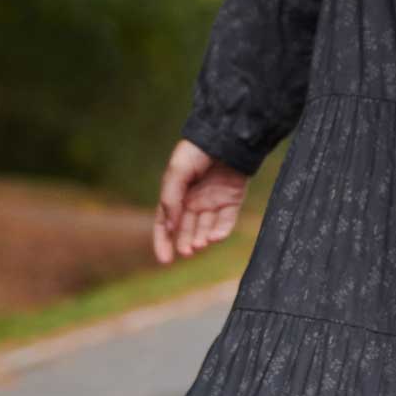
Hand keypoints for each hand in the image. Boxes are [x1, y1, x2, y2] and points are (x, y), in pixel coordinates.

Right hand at [153, 139, 249, 263]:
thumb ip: (171, 200)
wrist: (225, 135)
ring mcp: (213, 201)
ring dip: (202, 238)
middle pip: (186, 229)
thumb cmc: (196, 151)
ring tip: (199, 245)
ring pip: (206, 227)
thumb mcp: (177, 173)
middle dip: (185, 242)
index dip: (163, 241)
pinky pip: (226, 220)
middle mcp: (193, 200)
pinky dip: (221, 230)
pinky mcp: (232, 200)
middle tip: (186, 252)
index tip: (165, 260)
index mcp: (175, 194)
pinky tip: (215, 238)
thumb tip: (169, 227)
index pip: (165, 223)